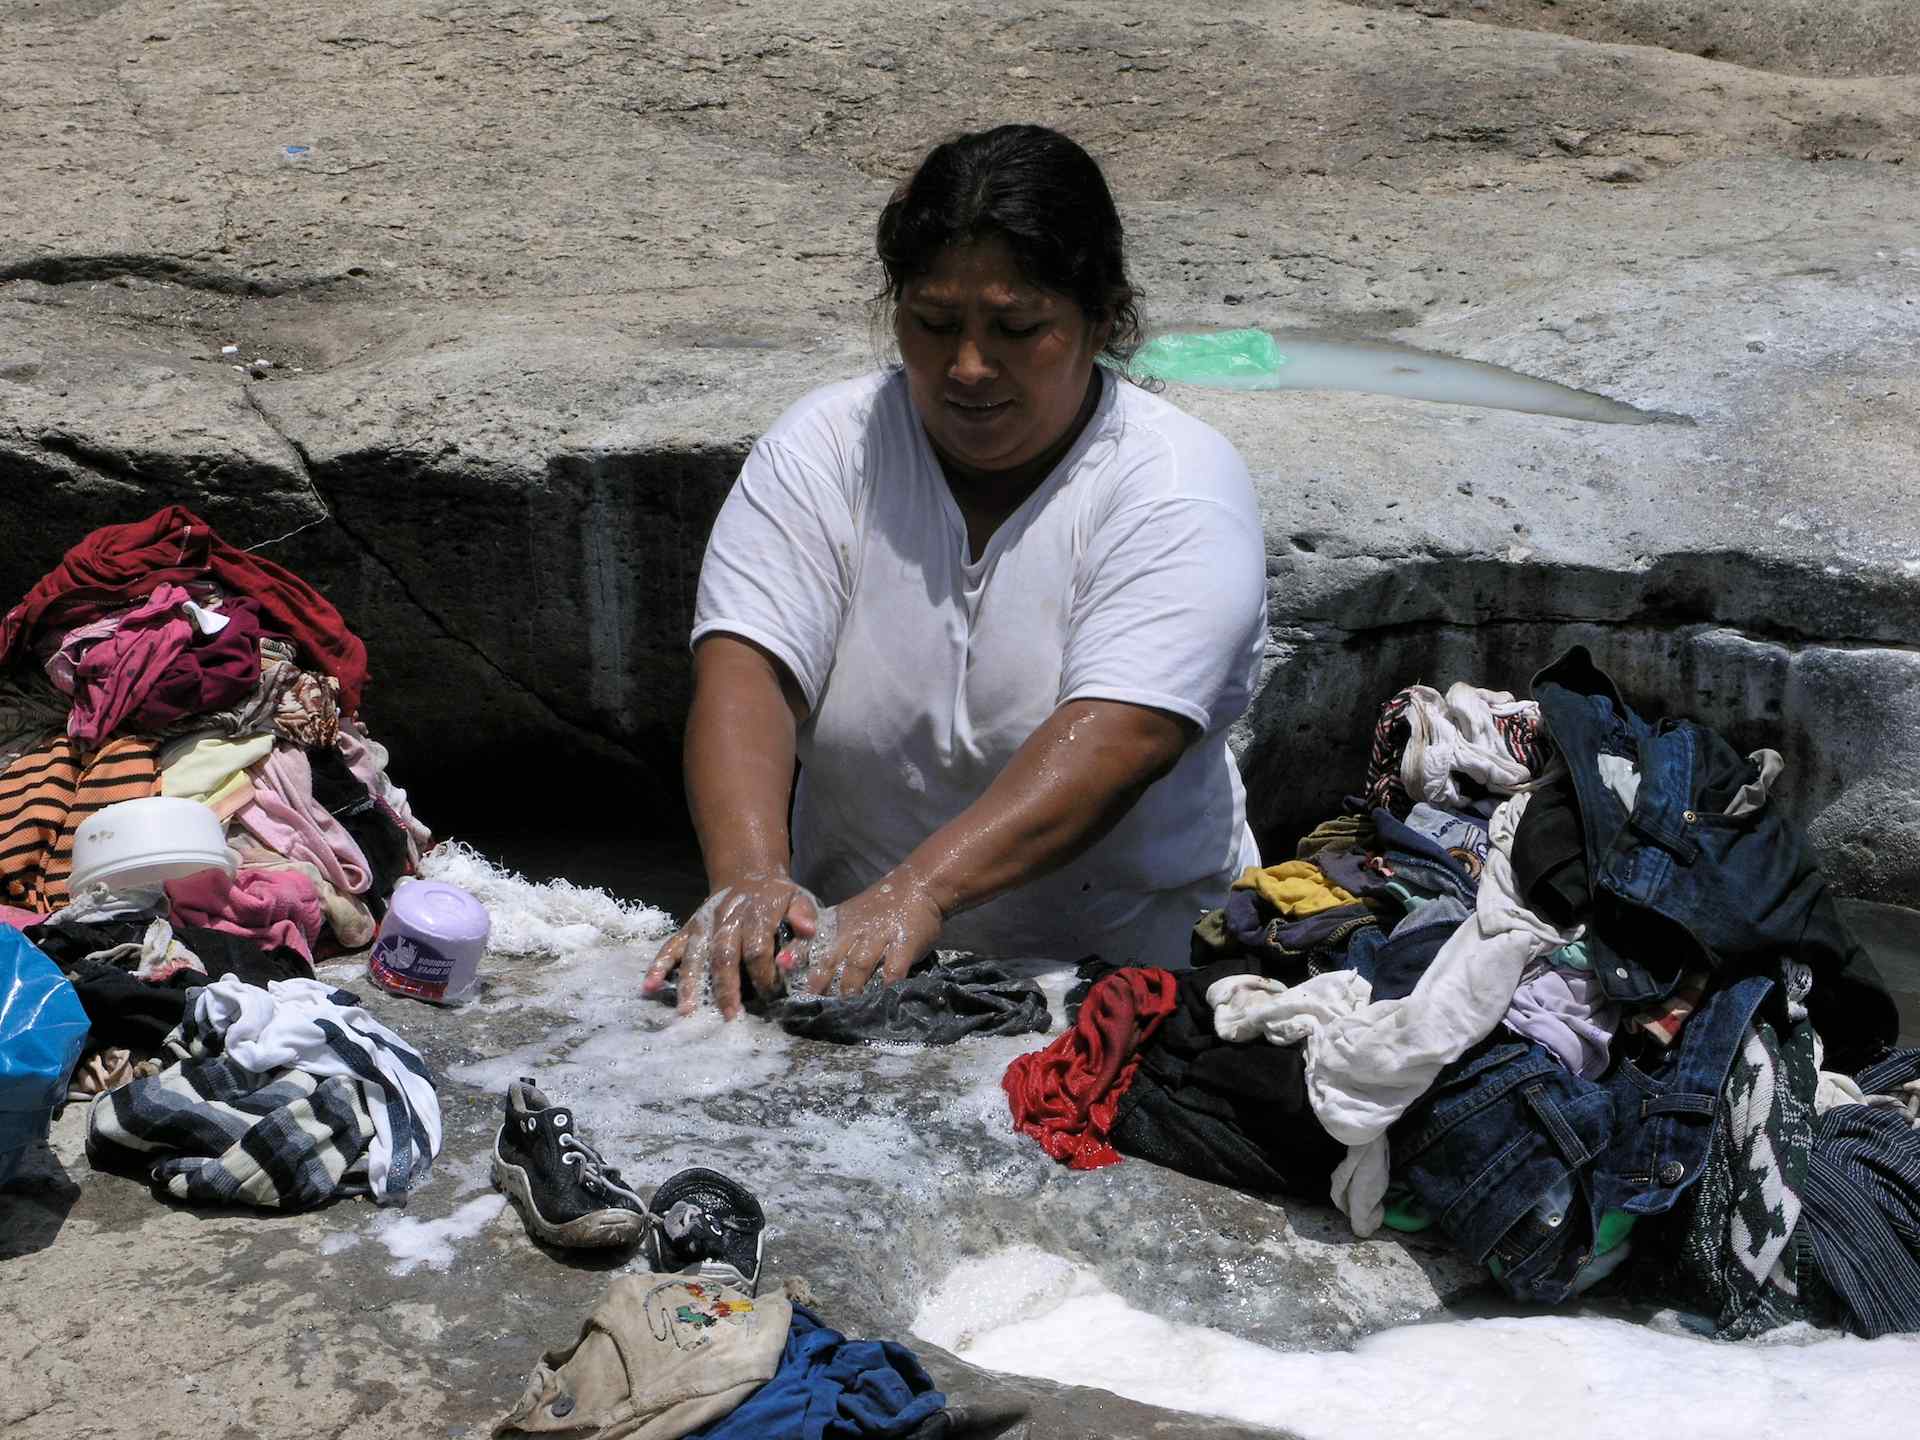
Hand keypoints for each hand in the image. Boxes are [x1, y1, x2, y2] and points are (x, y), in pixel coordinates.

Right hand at [644, 874, 819, 1018]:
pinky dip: (658, 966)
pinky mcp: (689, 928)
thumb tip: (807, 933)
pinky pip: (671, 947)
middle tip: (730, 1015)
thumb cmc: (779, 898)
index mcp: (757, 913)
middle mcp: (726, 918)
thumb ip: (805, 918)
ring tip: (689, 1011)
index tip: (771, 995)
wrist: (749, 875)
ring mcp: (704, 924)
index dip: (764, 974)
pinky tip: (649, 987)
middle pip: (723, 955)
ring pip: (695, 955)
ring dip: (690, 983)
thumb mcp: (800, 900)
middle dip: (726, 987)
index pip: (757, 949)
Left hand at [797, 871, 944, 997]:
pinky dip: (886, 985)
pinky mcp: (903, 943)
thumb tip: (803, 966)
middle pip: (831, 959)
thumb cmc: (880, 907)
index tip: (785, 981)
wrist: (917, 885)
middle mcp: (854, 931)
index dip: (798, 963)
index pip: (811, 944)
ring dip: (850, 987)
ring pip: (858, 965)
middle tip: (811, 1005)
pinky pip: (893, 968)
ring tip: (844, 1008)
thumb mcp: (849, 917)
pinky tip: (881, 999)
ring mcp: (879, 937)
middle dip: (820, 983)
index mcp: (838, 924)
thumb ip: (831, 939)